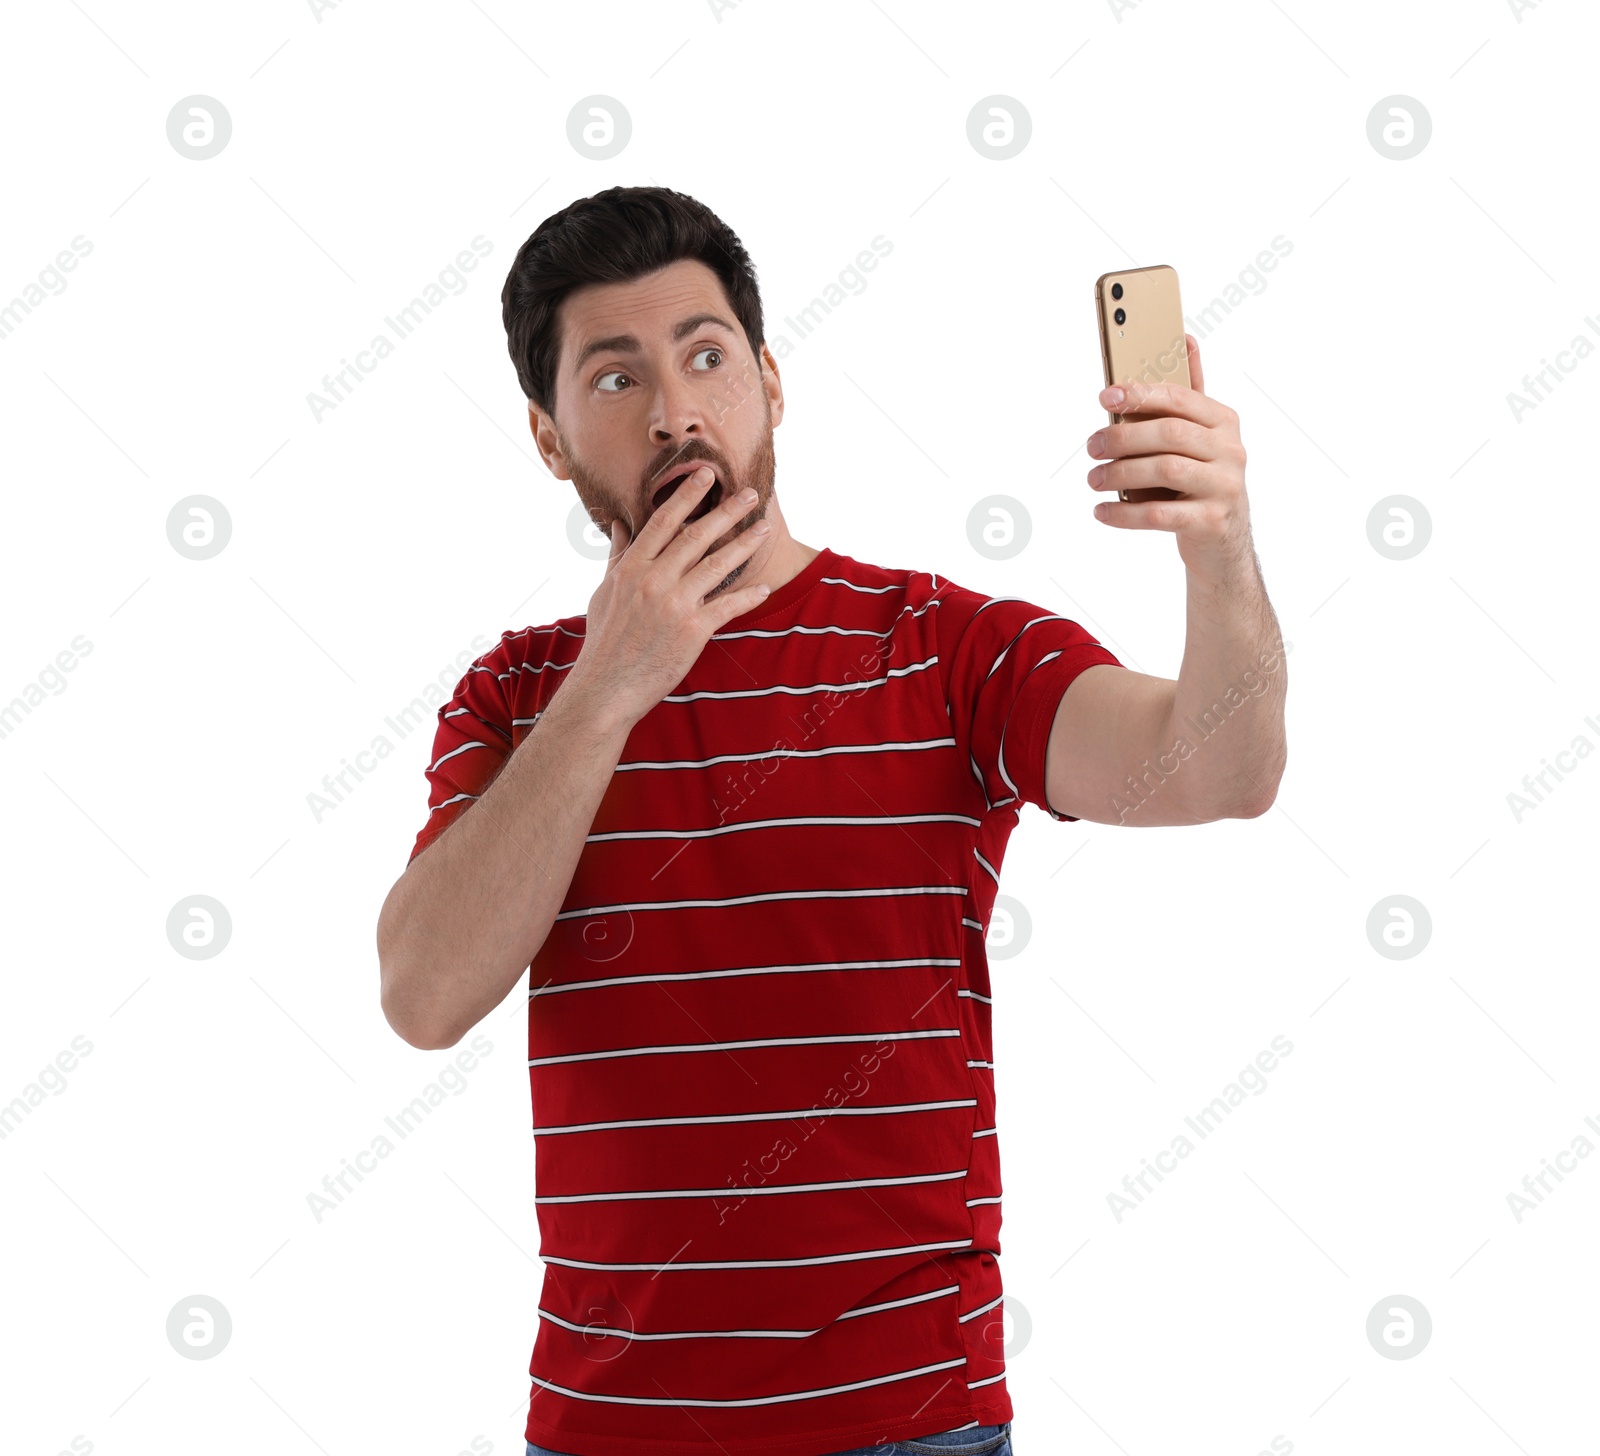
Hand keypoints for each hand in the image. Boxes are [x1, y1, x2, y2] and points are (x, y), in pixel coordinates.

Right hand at [569, 467, 770, 729]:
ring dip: (745, 544)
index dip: (686, 495)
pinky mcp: (692, 630)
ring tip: (765, 529)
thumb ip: (617, 556)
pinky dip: (747, 596)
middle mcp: (654, 580)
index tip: (706, 474)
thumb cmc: (605, 641)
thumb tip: (619, 523)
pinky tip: (763, 587)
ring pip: (717, 565)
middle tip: (751, 493)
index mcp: (632, 568)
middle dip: (727, 511)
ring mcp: (674, 604)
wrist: (606, 688)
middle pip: (697, 536)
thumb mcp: (604, 592)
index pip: (663, 521)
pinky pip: (727, 606)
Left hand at [1085, 334, 1251, 577]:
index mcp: (1223, 422)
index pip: (1180, 398)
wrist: (1223, 543)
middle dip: (1123, 436)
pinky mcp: (1211, 521)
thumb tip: (1185, 339)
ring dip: (1120, 473)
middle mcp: (1231, 451)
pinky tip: (1101, 511)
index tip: (1106, 396)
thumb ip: (1187, 395)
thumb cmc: (1201, 480)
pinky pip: (1160, 514)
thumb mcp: (1199, 437)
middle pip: (1169, 433)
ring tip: (1093, 478)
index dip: (1141, 394)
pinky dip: (1124, 513)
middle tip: (1092, 446)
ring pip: (1165, 470)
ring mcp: (1224, 486)